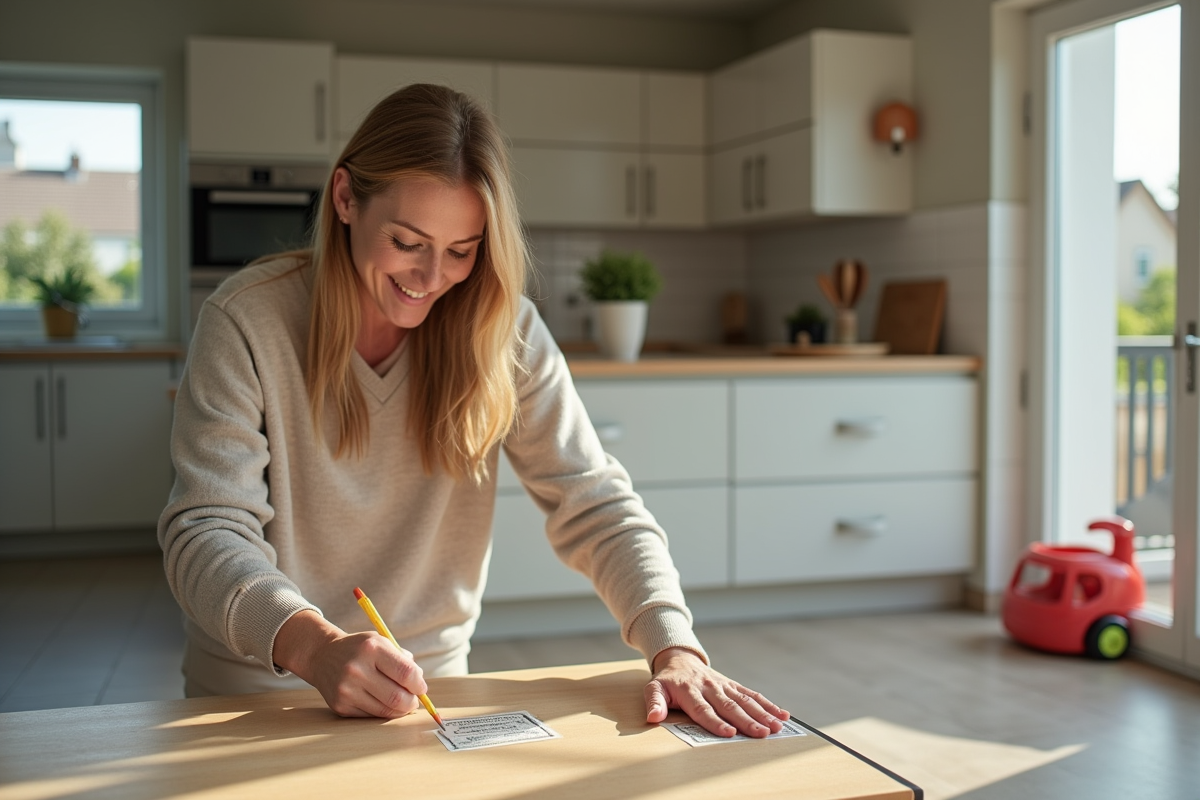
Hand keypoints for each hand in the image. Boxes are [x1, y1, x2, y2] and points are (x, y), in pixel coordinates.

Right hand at [273, 610, 427, 717]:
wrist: (322, 656)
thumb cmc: (360, 649)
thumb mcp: (381, 642)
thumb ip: (403, 661)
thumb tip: (419, 684)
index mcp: (371, 648)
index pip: (406, 673)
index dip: (419, 684)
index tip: (421, 687)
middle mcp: (356, 669)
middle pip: (397, 697)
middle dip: (412, 702)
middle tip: (414, 700)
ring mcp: (346, 689)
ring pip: (386, 710)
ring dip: (400, 710)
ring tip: (402, 702)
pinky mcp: (340, 706)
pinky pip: (371, 716)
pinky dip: (383, 712)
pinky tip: (383, 703)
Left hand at [645, 647, 789, 737]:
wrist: (679, 658)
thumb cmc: (667, 680)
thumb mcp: (653, 688)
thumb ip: (653, 702)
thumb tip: (652, 717)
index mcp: (689, 691)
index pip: (703, 709)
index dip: (715, 722)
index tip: (728, 733)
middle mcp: (709, 687)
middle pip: (729, 706)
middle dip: (746, 721)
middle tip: (761, 734)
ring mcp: (723, 685)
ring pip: (744, 700)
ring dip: (761, 714)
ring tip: (775, 727)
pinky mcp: (733, 685)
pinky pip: (752, 694)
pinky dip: (768, 704)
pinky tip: (782, 714)